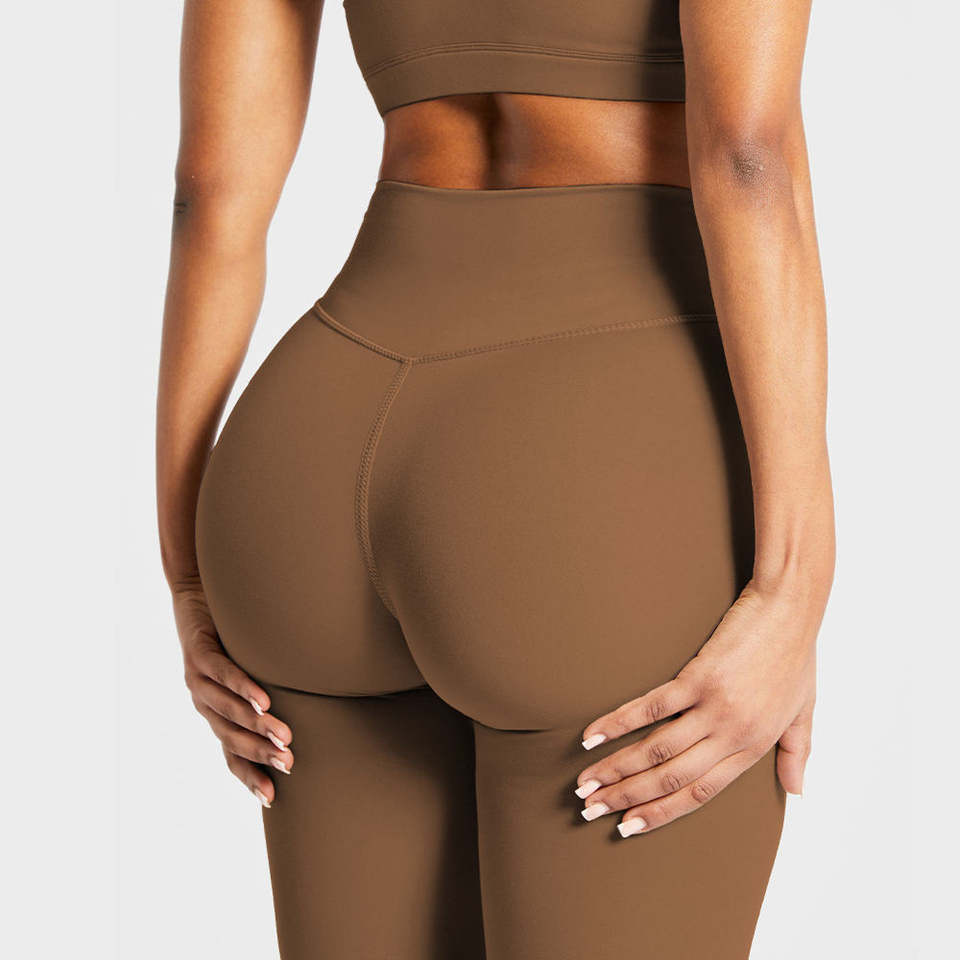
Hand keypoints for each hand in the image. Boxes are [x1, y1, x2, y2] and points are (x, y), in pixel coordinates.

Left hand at [172, 575, 293, 807]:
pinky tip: (263, 699)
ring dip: (256, 725)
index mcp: (215, 712)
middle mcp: (204, 701)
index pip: (231, 753)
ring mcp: (197, 677)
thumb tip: (309, 712)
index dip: (249, 775)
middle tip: (289, 763)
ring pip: (227, 709)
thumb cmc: (229, 634)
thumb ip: (266, 694)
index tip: (271, 798)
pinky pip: (221, 672)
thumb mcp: (247, 670)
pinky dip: (242, 687)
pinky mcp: (198, 650)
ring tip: (283, 736)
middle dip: (260, 752)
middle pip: (231, 736)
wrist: (194, 593)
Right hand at [576, 579, 822, 835]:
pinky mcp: (699, 678)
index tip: (627, 826)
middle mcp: (732, 735)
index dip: (659, 813)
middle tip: (589, 809)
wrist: (790, 607)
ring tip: (584, 782)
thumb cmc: (796, 654)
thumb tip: (798, 791)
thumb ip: (797, 752)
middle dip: (625, 798)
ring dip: (615, 769)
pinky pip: (651, 707)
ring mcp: (714, 707)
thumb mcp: (803, 710)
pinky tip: (592, 735)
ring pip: (656, 750)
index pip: (699, 794)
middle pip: (670, 778)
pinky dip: (618, 723)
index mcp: (753, 748)